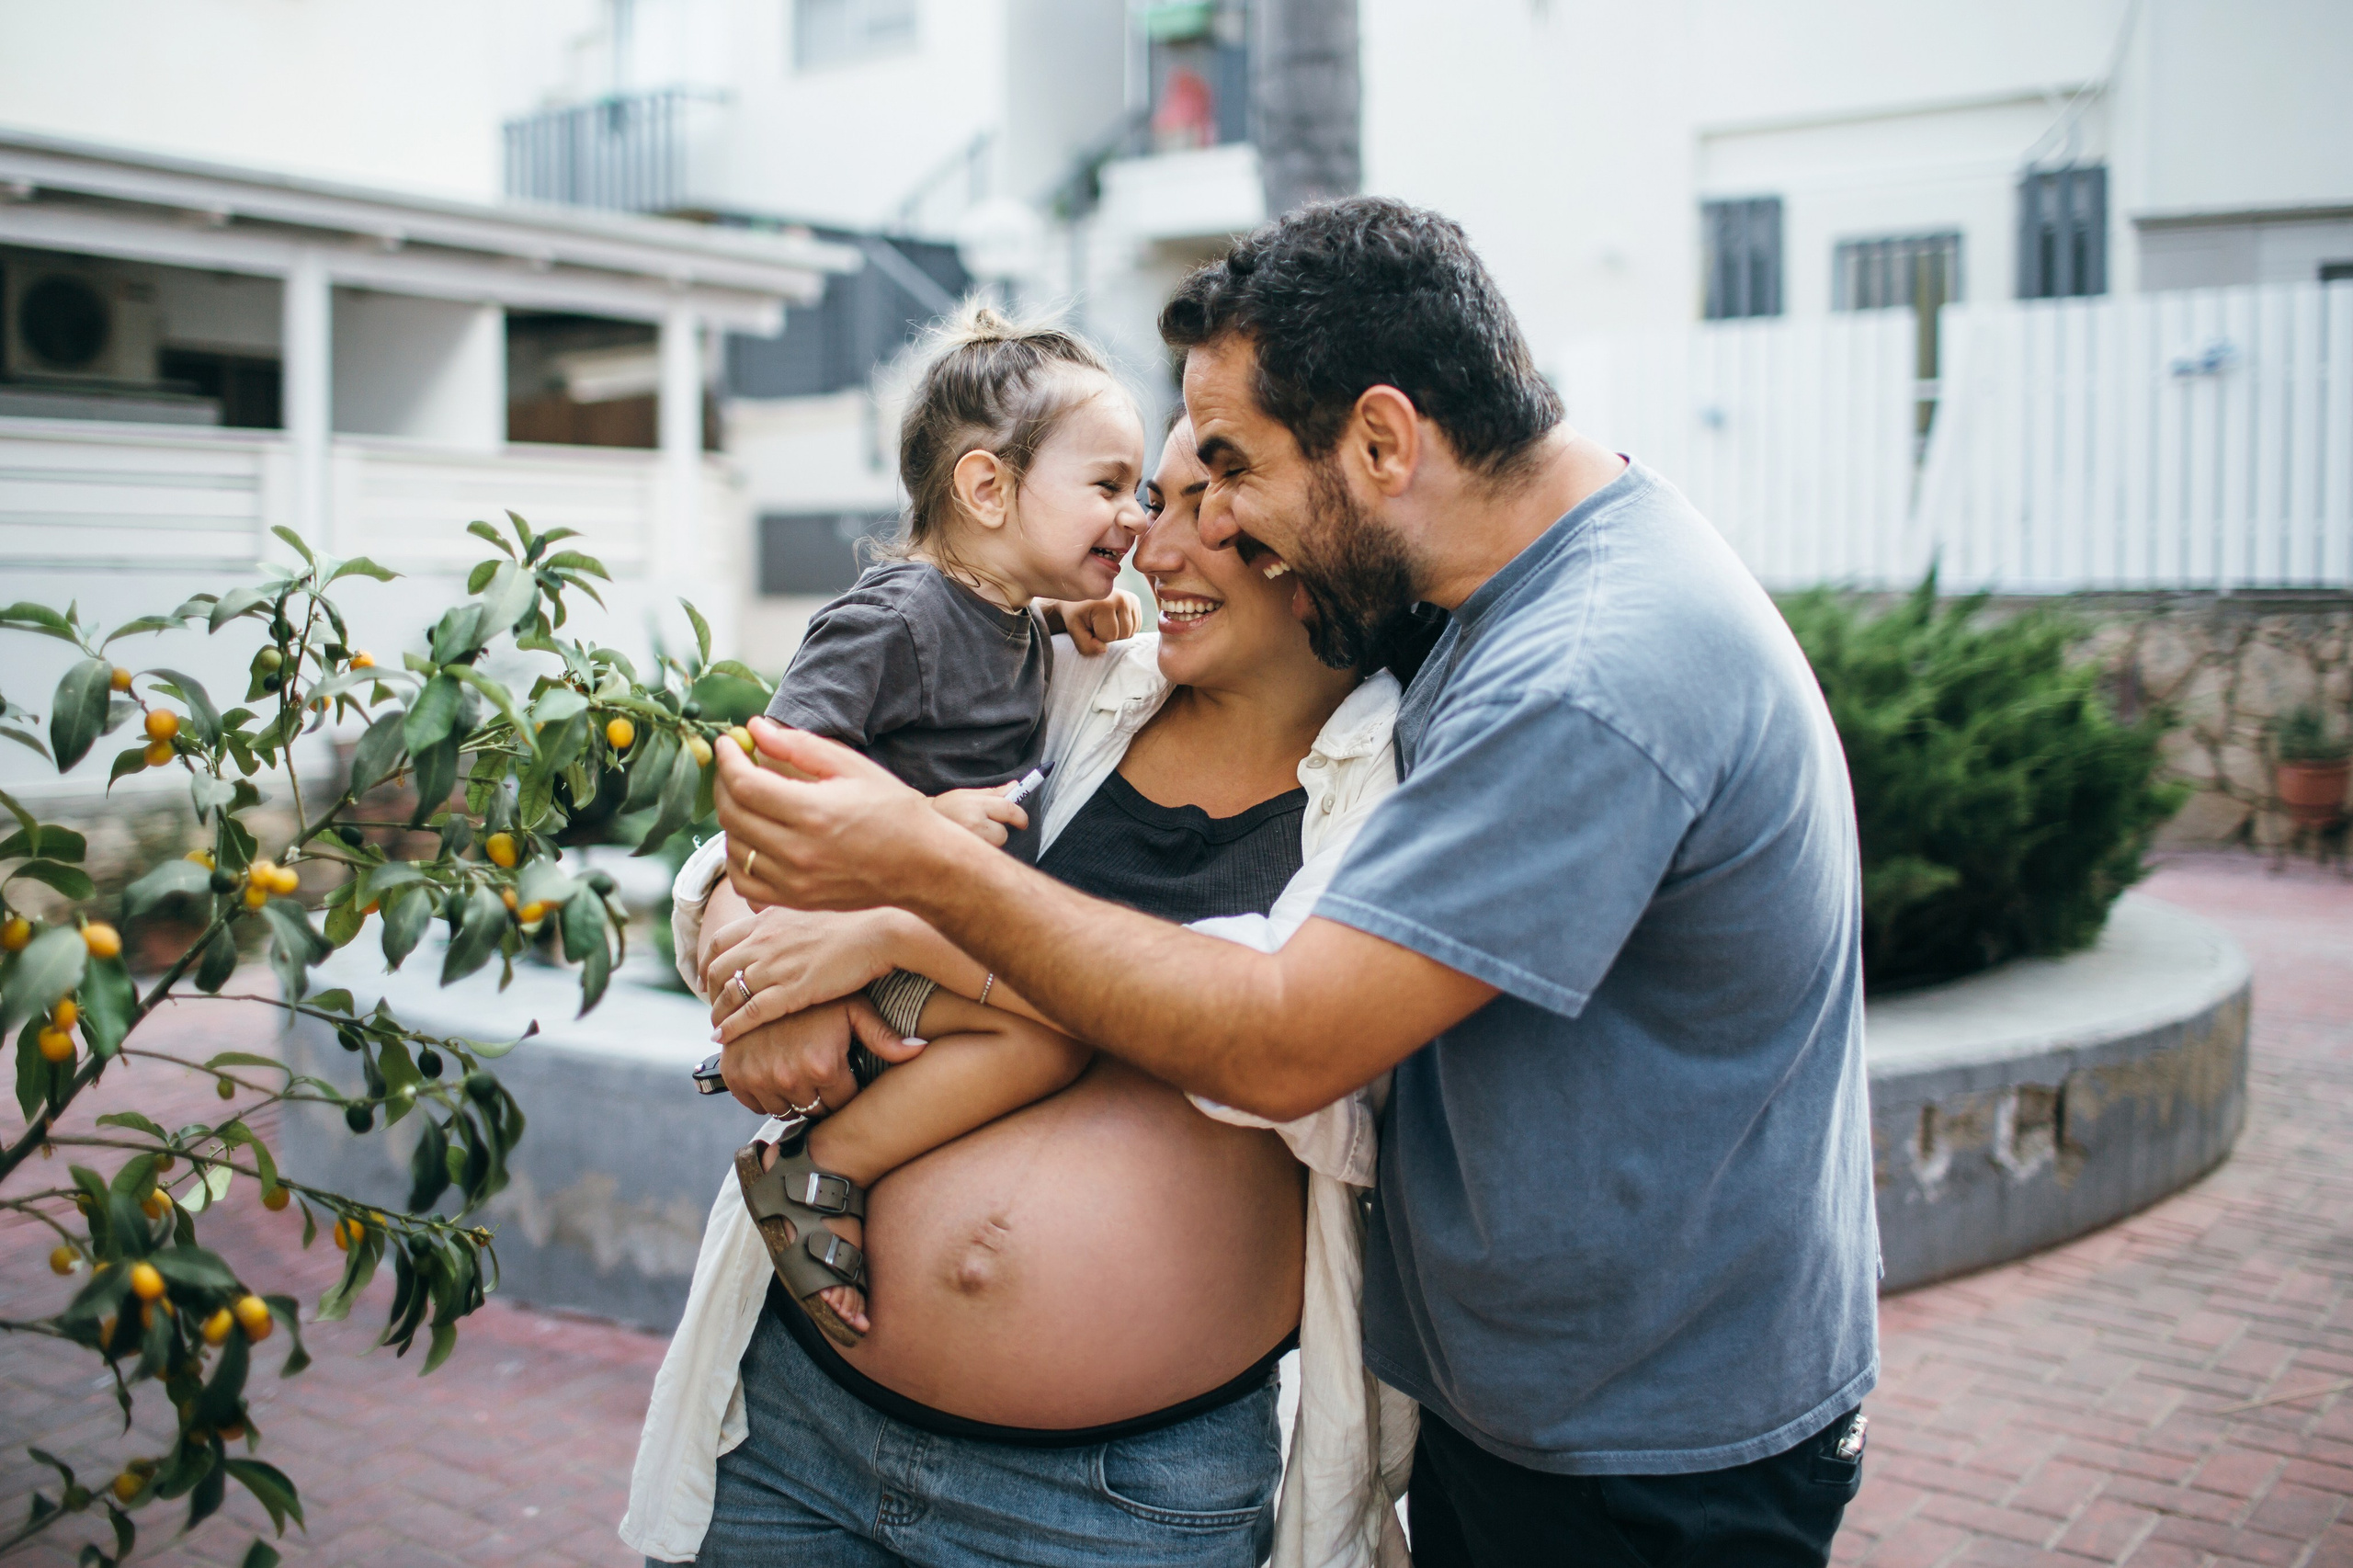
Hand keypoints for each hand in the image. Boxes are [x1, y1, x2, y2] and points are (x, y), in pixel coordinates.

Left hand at [705, 905, 898, 1039]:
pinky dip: (732, 1027)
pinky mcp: (793, 991)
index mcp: (767, 921)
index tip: (711, 977)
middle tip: (715, 1005)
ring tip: (717, 1026)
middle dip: (710, 991)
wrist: (877, 933)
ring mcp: (776, 967)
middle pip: (717, 970)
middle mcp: (765, 942)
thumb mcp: (806, 909)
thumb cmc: (852, 923)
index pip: (719, 941)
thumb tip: (765, 913)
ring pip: (729, 993)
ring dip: (718, 1013)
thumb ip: (781, 915)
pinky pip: (750, 1013)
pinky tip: (723, 1038)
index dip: (708, 962)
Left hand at [716, 719, 970, 911]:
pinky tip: (751, 838)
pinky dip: (738, 857)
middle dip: (724, 783)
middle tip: (734, 765)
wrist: (922, 866)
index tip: (729, 742)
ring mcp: (794, 881)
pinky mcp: (795, 900)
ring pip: (734, 846)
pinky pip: (744, 881)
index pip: (744, 784)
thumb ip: (800, 746)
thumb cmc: (894, 811)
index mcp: (813, 812)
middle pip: (732, 813)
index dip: (729, 759)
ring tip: (748, 798)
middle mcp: (797, 851)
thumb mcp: (853, 767)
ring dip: (731, 817)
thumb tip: (756, 729)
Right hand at [718, 996, 928, 1117]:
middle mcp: (788, 1077)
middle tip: (820, 1068)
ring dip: (792, 1097)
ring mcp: (758, 1077)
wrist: (768, 970)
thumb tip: (920, 1051)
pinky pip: (754, 1105)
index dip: (845, 1089)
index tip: (843, 1073)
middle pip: (812, 1111)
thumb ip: (885, 1036)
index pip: (841, 1104)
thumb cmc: (822, 988)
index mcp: (822, 1065)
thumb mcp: (855, 1009)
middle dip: (820, 1094)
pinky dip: (764, 1093)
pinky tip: (775, 1071)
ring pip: (783, 1111)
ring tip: (799, 1068)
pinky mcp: (734, 1074)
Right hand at [931, 788, 1027, 846]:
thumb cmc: (946, 807)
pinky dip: (980, 850)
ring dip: (988, 841)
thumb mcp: (968, 795)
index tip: (1022, 822)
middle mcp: (973, 823)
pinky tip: (966, 844)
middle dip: (998, 830)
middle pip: (1002, 833)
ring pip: (993, 846)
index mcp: (975, 805)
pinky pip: (983, 855)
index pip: (1009, 809)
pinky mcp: (964, 854)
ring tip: (970, 834)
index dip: (1020, 817)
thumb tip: (1016, 786)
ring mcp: (969, 842)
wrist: (918, 825)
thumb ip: (994, 793)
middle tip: (985, 825)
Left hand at [1043, 588, 1142, 654]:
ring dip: (1117, 632)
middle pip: (1123, 635)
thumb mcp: (1073, 629)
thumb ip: (1085, 644)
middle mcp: (1122, 599)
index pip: (1109, 636)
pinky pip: (1136, 626)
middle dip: (1109, 635)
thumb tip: (1104, 650)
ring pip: (1131, 632)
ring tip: (1104, 620)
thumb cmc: (1075, 612)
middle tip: (1096, 622)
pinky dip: (1124, 628)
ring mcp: (1130, 599)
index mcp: (1105, 604)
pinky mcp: (1135, 600)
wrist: (1080, 591)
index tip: (1088, 623)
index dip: (1097, 636)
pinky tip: (1113, 618)